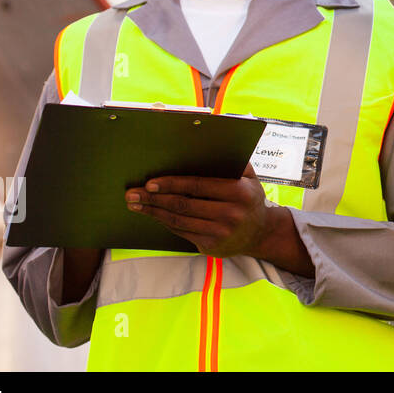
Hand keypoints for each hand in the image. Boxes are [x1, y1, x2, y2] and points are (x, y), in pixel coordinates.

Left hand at [126, 164, 273, 257]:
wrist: (260, 234)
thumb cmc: (249, 199)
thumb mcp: (250, 177)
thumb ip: (234, 162)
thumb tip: (208, 146)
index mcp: (239, 192)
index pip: (198, 186)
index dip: (172, 184)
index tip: (150, 182)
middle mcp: (231, 214)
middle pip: (184, 204)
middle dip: (154, 198)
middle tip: (133, 194)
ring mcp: (221, 233)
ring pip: (179, 220)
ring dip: (154, 212)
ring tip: (136, 205)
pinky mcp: (212, 246)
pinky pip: (182, 232)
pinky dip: (165, 222)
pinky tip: (153, 214)